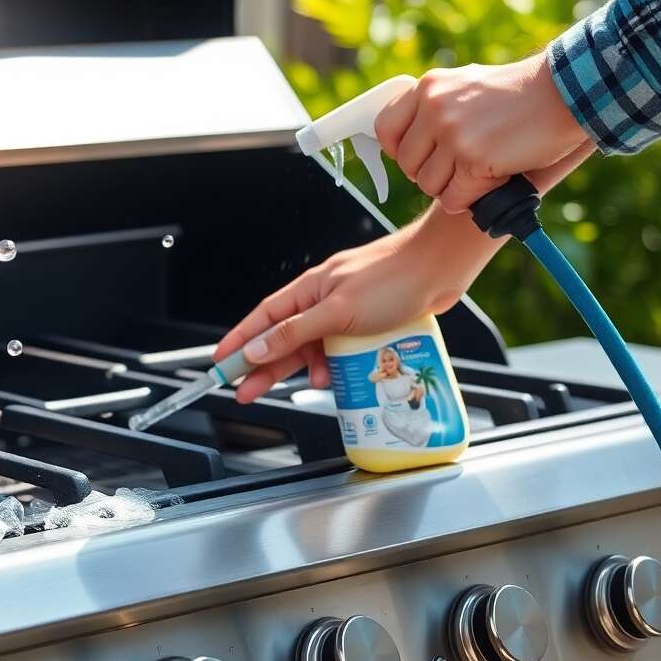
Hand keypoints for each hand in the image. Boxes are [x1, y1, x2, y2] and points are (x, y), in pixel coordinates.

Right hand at [213, 206, 502, 403]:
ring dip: (311, 368)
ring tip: (314, 386)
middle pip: (283, 339)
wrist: (441, 268)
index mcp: (307, 291)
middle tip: (246, 392)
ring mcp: (345, 313)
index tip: (220, 363)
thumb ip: (294, 332)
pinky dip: (340, 365)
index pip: (261, 320)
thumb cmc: (393, 278)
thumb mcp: (338, 311)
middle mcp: (322, 301)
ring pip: (315, 347)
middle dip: (264, 367)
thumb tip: (256, 349)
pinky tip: (344, 376)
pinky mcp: (367, 323)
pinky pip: (342, 350)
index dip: (238, 342)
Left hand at [375, 54, 595, 212]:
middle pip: (407, 164)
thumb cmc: (518, 94)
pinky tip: (489, 184)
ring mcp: (452, 134)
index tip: (421, 156)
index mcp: (428, 87)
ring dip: (452, 188)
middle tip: (459, 168)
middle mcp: (434, 108)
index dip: (400, 151)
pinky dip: (469, 200)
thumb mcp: (466, 84)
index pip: (385, 130)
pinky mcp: (474, 159)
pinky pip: (452, 199)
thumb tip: (410, 138)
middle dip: (431, 173)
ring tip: (480, 172)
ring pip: (428, 185)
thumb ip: (435, 105)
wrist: (565, 93)